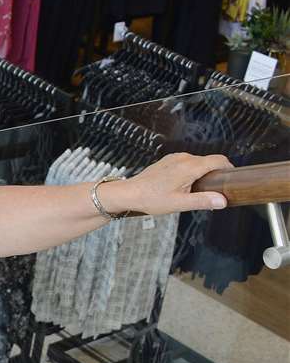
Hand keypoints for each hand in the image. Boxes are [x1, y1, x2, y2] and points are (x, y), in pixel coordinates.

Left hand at [107, 153, 231, 217]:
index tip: (232, 180)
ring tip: (197, 191)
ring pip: (198, 163)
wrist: (129, 193)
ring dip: (202, 174)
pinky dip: (192, 172)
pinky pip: (187, 163)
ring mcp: (174, 158)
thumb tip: (223, 201)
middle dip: (215, 175)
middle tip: (215, 192)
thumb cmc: (152, 199)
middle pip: (209, 162)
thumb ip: (203, 201)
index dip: (229, 169)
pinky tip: (184, 186)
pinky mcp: (168, 161)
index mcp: (189, 166)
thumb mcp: (180, 203)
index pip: (219, 160)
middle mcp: (183, 158)